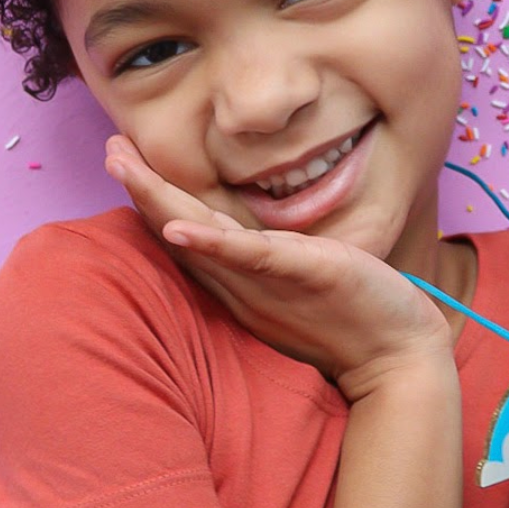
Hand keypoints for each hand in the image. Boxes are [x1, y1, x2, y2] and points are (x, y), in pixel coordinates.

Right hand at [104, 136, 452, 398]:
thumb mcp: (305, 280)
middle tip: (109, 148)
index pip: (186, 234)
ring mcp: (268, 282)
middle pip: (179, 230)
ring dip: (159, 202)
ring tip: (122, 167)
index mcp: (242, 280)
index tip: (123, 156)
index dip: (152, 197)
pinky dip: (212, 243)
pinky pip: (251, 257)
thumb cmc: (358, 315)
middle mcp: (244, 283)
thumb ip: (272, 262)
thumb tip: (250, 240)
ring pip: (201, 238)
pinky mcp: (303, 277)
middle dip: (142, 188)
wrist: (400, 359)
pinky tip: (179, 228)